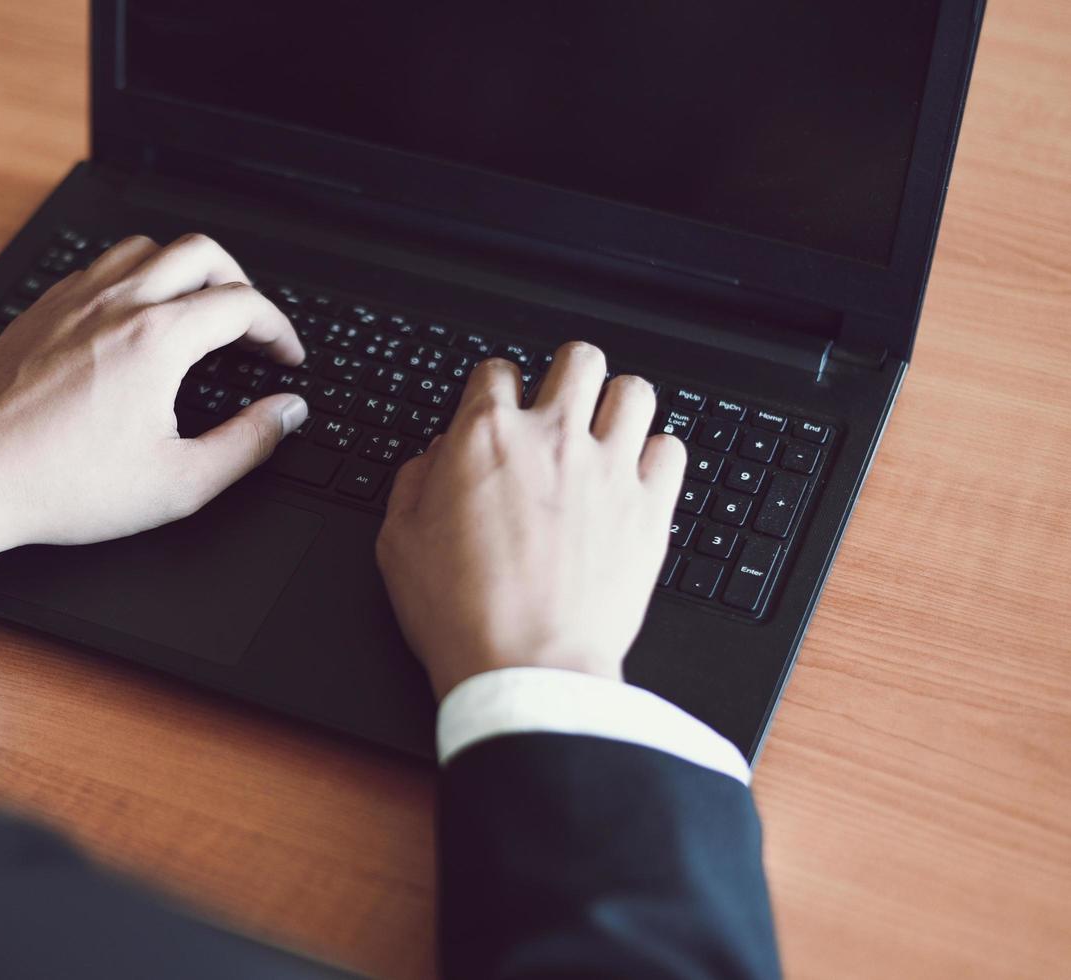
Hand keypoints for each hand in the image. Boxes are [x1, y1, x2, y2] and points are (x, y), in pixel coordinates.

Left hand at [0, 234, 307, 567]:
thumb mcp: (178, 483)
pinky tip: (133, 318)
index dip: (278, 329)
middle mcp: (116, 305)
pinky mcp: (41, 310)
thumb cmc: (65, 486)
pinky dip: (133, 278)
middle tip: (249, 323)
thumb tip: (286, 413)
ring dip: (184, 270)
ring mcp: (73, 301)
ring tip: (197, 309)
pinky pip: (99, 267)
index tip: (283, 357)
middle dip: (240, 282)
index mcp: (156, 340)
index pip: (241, 304)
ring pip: (146, 248)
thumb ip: (247, 444)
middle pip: (200, 252)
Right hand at [375, 344, 685, 699]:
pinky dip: (657, 458)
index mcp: (485, 438)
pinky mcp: (651, 509)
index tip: (500, 408)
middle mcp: (552, 439)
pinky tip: (638, 477)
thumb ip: (414, 483)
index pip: (496, 371)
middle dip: (567, 376)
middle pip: (577, 359)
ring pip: (634, 391)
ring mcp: (608, 470)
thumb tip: (435, 458)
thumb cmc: (459, 615)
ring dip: (618, 405)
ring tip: (607, 431)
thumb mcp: (398, 543)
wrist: (525, 669)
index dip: (495, 387)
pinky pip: (672, 450)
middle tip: (561, 404)